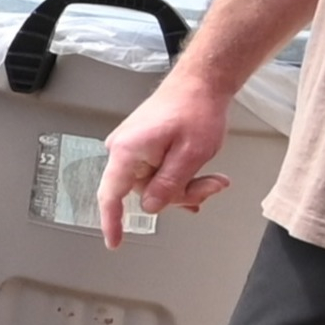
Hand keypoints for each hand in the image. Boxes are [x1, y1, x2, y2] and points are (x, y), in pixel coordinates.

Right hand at [101, 73, 234, 244]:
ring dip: (182, 185)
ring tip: (213, 177)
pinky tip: (197, 175)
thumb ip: (169, 185)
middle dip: (178, 194)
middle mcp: (121, 149)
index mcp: (127, 151)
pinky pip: (154, 171)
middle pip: (142, 191)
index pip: (111, 196)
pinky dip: (175, 176)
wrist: (201, 82)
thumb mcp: (192, 154)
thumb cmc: (196, 109)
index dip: (112, 222)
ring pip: (152, 183)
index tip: (114, 242)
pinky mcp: (139, 144)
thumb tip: (149, 208)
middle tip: (212, 186)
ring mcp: (129, 146)